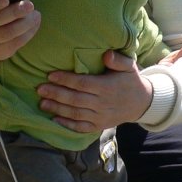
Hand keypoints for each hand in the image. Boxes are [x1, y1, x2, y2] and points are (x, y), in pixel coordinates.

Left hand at [37, 50, 153, 132]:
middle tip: (39, 89)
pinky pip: (81, 127)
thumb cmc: (130, 80)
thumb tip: (106, 54)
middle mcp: (102, 103)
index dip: (66, 80)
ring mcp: (100, 117)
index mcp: (107, 87)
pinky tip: (54, 120)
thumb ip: (118, 60)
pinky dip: (67, 125)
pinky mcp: (99, 126)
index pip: (83, 83)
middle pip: (75, 99)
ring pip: (76, 113)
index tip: (50, 75)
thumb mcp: (129, 66)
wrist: (141, 103)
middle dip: (56, 94)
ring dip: (57, 109)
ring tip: (42, 103)